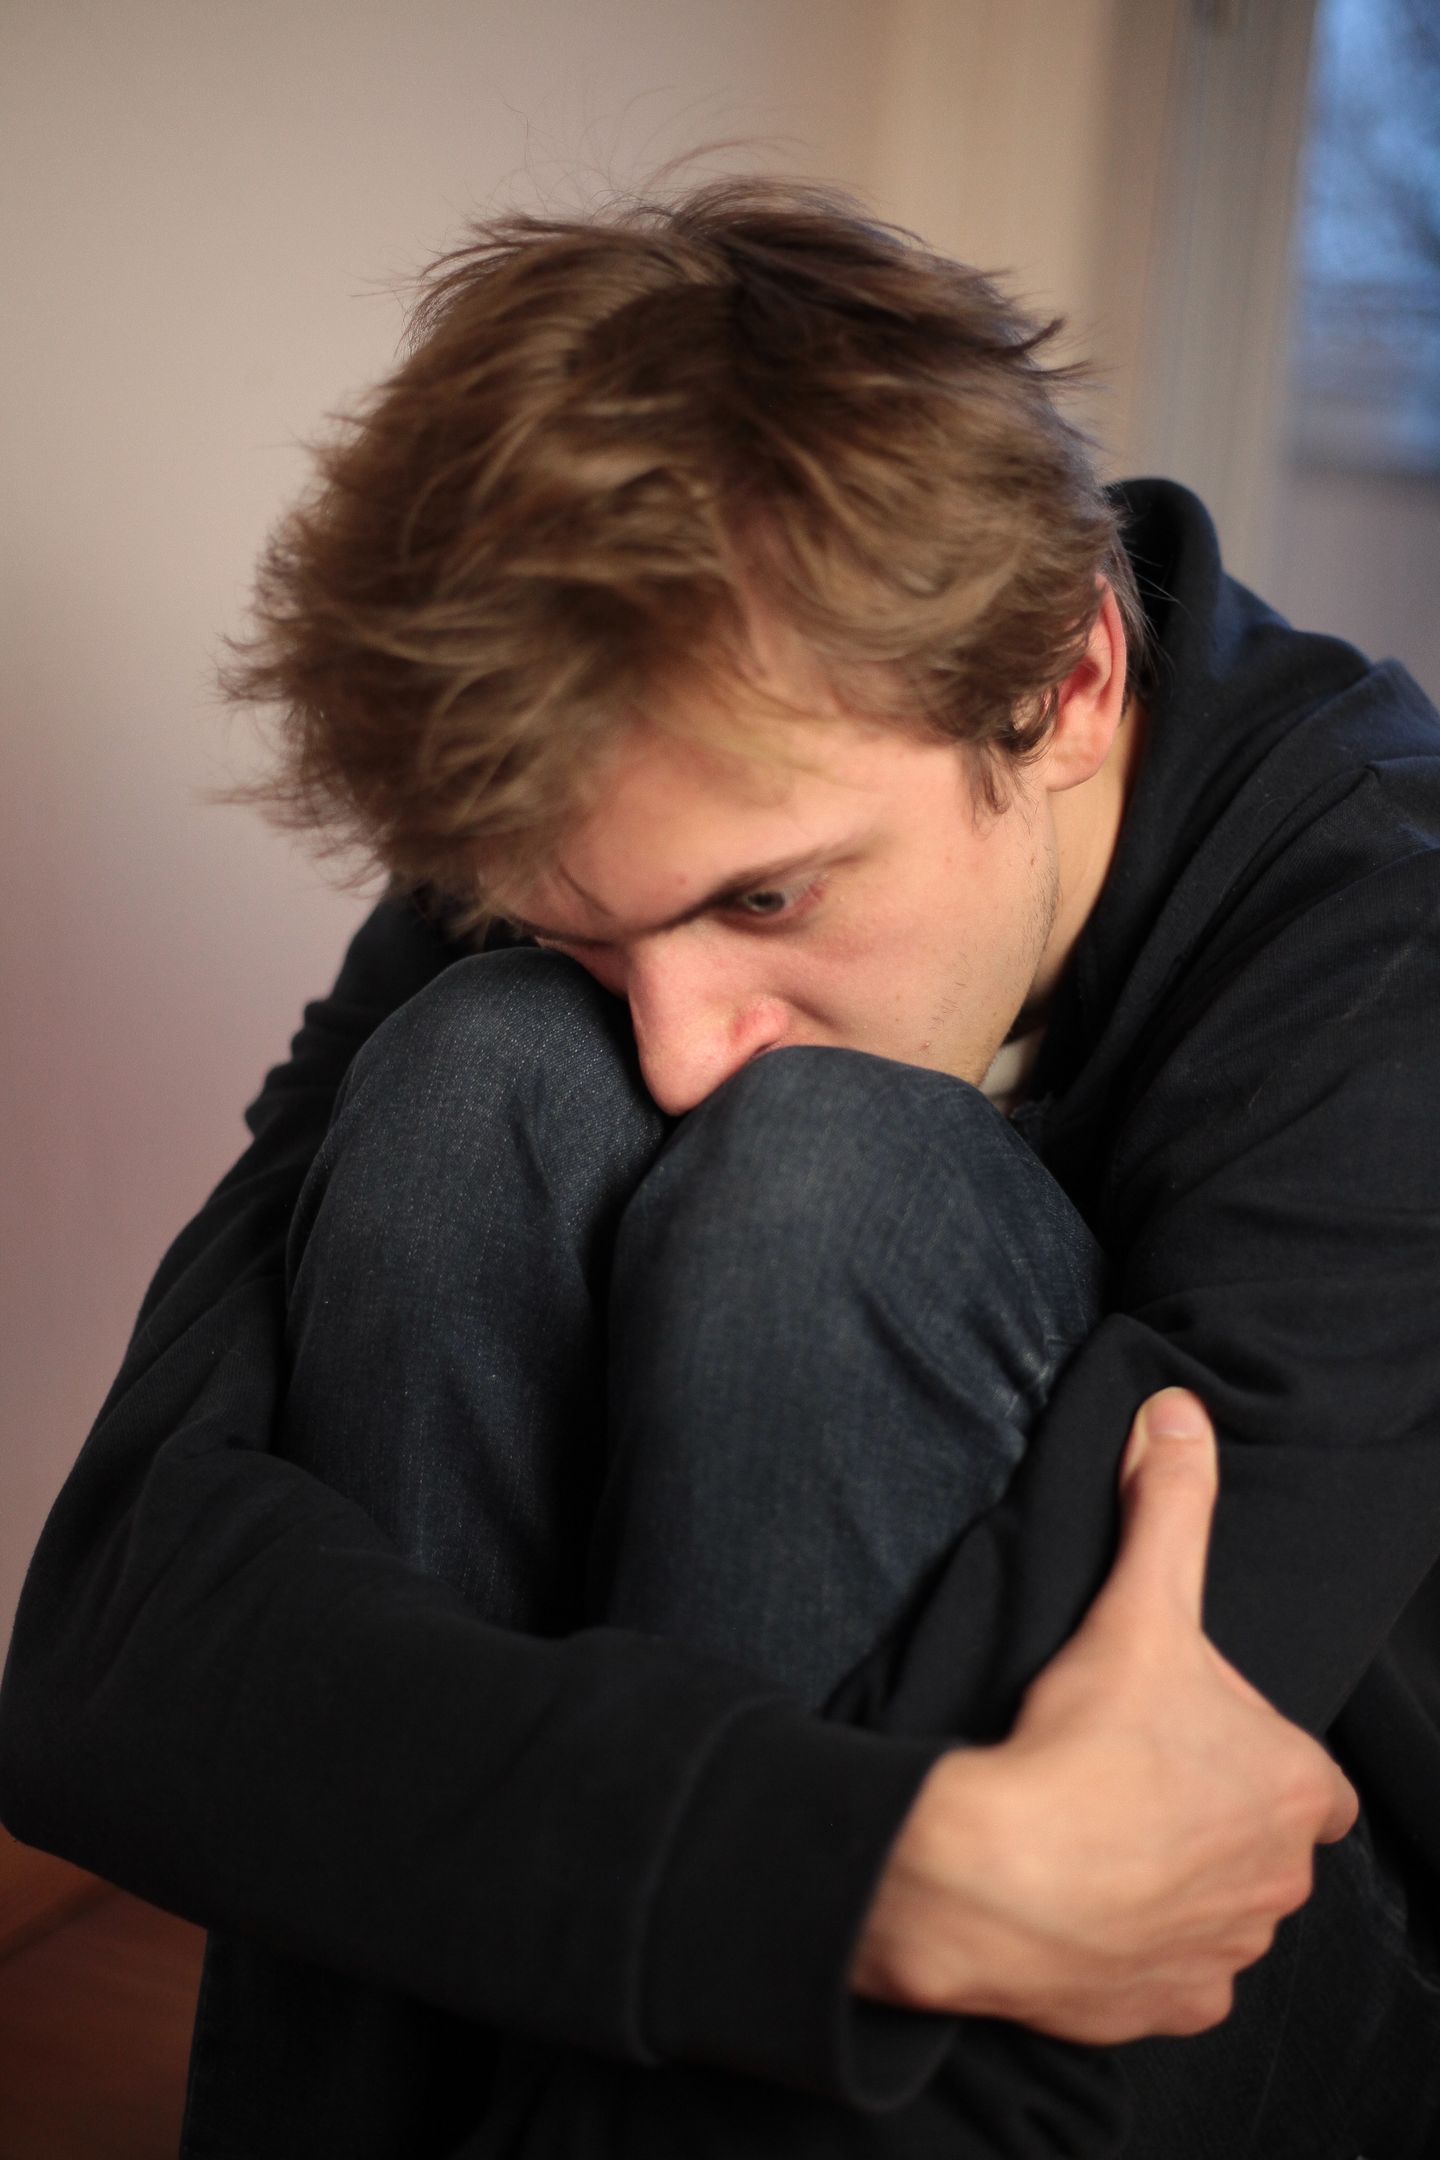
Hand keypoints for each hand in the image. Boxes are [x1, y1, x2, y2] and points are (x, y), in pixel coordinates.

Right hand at [851, 1387, 1357, 2042]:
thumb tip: (1178, 1411)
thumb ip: (1169, 1505)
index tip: (1187, 1737)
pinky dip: (1139, 1950)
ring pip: (1220, 1910)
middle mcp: (1282, 1883)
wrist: (1002, 1875)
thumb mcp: (1137, 1606)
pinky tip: (1085, 1907)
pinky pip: (1172, 1977)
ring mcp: (1227, 1954)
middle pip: (1262, 1842)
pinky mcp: (1171, 2009)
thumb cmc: (1085, 1744)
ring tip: (1099, 1836)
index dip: (1252, 1754)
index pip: (1308, 1776)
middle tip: (1127, 1777)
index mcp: (1295, 1789)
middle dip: (1212, 1818)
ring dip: (1178, 1883)